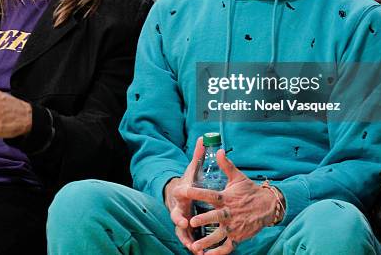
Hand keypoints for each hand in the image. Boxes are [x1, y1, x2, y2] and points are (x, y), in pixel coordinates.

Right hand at [164, 136, 204, 250]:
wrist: (180, 194)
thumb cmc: (188, 182)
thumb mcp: (193, 168)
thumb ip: (198, 155)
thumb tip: (203, 138)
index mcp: (181, 193)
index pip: (178, 195)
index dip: (180, 199)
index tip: (184, 205)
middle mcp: (179, 207)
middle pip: (177, 216)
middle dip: (181, 222)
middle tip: (186, 226)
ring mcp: (182, 219)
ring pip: (182, 232)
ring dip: (187, 240)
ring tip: (194, 249)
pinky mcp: (187, 228)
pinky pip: (189, 239)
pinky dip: (193, 246)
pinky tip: (201, 254)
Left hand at [187, 150, 279, 253]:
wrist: (268, 206)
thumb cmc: (249, 190)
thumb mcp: (238, 177)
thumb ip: (226, 165)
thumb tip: (219, 149)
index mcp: (226, 197)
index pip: (209, 194)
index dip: (196, 192)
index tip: (182, 190)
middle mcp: (229, 213)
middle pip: (215, 217)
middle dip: (203, 220)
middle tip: (191, 222)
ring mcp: (234, 226)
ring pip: (219, 235)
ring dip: (207, 241)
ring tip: (195, 246)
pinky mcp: (238, 237)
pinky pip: (228, 247)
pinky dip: (218, 253)